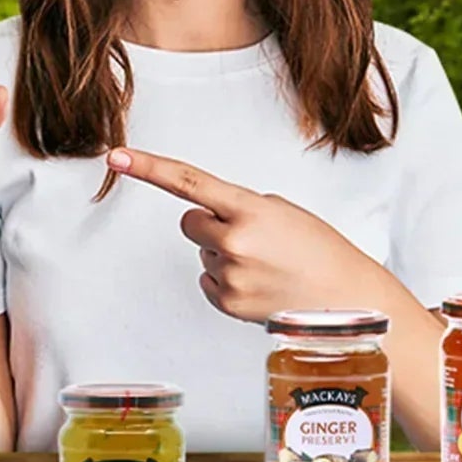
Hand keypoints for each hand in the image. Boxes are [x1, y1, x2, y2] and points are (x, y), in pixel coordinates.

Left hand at [106, 146, 385, 323]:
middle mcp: (234, 241)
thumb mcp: (283, 211)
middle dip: (209, 225)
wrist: (345, 298)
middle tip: (250, 236)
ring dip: (225, 254)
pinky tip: (259, 283)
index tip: (116, 158)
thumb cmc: (319, 250)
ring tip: (266, 264)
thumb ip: (241, 207)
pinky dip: (227, 280)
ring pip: (202, 253)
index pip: (188, 182)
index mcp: (249, 209)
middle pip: (188, 223)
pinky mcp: (227, 304)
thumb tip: (208, 220)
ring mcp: (229, 275)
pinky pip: (207, 280)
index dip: (148, 167)